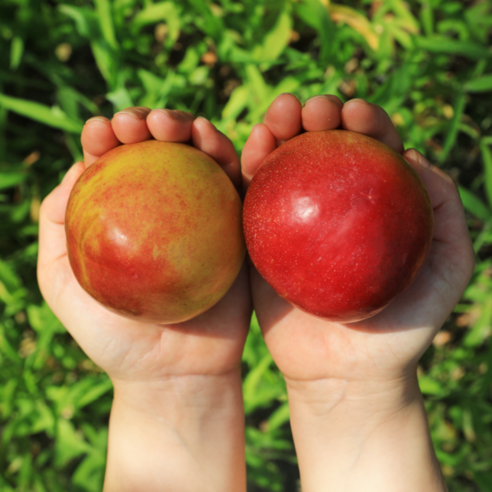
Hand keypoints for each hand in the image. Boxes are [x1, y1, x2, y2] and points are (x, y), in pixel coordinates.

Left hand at [38, 107, 249, 490]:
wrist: (176, 376)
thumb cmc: (114, 338)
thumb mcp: (61, 283)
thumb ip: (56, 224)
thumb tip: (75, 167)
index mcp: (125, 216)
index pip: (114, 162)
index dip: (106, 135)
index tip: (101, 130)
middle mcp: (165, 210)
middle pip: (159, 152)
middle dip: (148, 123)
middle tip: (139, 123)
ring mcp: (205, 216)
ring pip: (200, 159)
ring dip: (189, 129)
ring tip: (174, 125)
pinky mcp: (238, 228)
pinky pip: (236, 186)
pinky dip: (228, 157)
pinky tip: (215, 142)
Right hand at [242, 94, 473, 491]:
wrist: (347, 375)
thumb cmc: (403, 329)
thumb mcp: (449, 269)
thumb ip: (445, 210)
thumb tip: (413, 155)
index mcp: (376, 205)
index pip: (373, 149)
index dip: (366, 121)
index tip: (355, 111)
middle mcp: (332, 207)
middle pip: (323, 148)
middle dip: (317, 116)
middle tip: (310, 108)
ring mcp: (294, 222)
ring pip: (284, 165)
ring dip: (278, 130)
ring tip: (279, 114)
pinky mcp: (260, 240)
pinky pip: (252, 199)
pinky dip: (250, 167)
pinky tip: (251, 146)